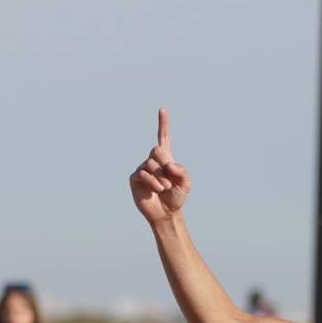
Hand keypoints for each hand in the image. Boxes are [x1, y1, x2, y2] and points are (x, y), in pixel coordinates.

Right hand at [130, 108, 191, 225]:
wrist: (166, 213)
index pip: (163, 138)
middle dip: (165, 162)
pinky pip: (143, 174)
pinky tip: (158, 189)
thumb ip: (181, 170)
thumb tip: (168, 163)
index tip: (162, 109)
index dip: (163, 124)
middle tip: (169, 176)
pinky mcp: (135, 179)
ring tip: (165, 187)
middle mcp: (153, 162)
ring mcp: (143, 169)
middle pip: (156, 150)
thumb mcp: (186, 183)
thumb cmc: (176, 197)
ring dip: (160, 177)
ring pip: (150, 164)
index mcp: (166, 159)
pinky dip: (153, 182)